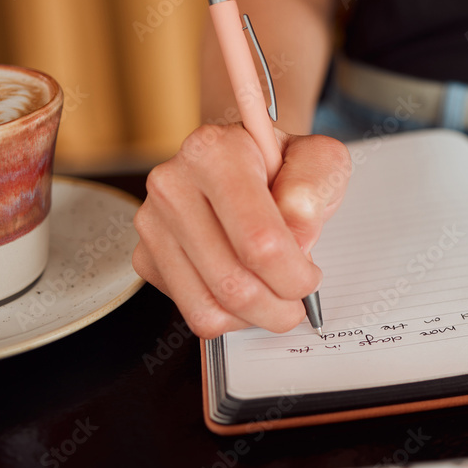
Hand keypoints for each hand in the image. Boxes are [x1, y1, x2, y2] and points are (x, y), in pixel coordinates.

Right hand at [132, 124, 350, 337]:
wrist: (250, 162)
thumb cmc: (284, 164)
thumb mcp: (321, 161)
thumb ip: (312, 191)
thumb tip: (295, 240)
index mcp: (215, 151)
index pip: (259, 240)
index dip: (294, 274)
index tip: (310, 275)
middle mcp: (173, 184)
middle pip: (233, 283)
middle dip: (280, 305)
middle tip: (299, 298)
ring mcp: (154, 223)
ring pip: (211, 307)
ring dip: (257, 316)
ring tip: (278, 296)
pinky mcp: (146, 256)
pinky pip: (195, 311)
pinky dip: (231, 316)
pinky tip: (249, 287)